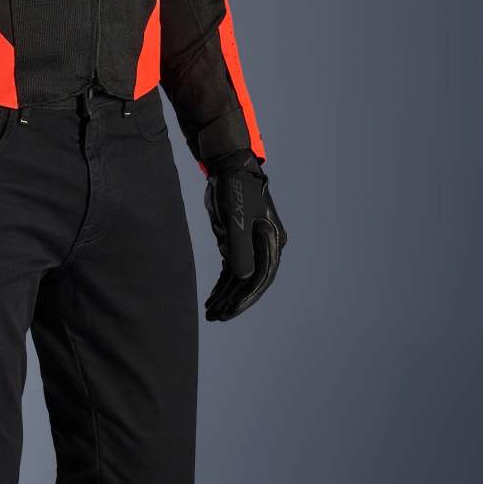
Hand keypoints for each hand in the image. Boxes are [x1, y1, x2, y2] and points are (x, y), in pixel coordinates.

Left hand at [202, 153, 286, 321]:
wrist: (228, 166)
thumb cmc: (233, 188)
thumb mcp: (235, 219)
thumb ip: (240, 248)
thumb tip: (244, 277)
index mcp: (271, 241)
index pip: (261, 277)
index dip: (245, 297)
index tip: (229, 312)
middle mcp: (266, 245)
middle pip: (251, 281)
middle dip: (234, 301)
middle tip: (216, 317)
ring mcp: (254, 245)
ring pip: (241, 277)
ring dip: (227, 295)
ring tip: (211, 313)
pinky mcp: (240, 242)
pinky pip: (233, 269)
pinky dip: (224, 283)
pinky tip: (214, 297)